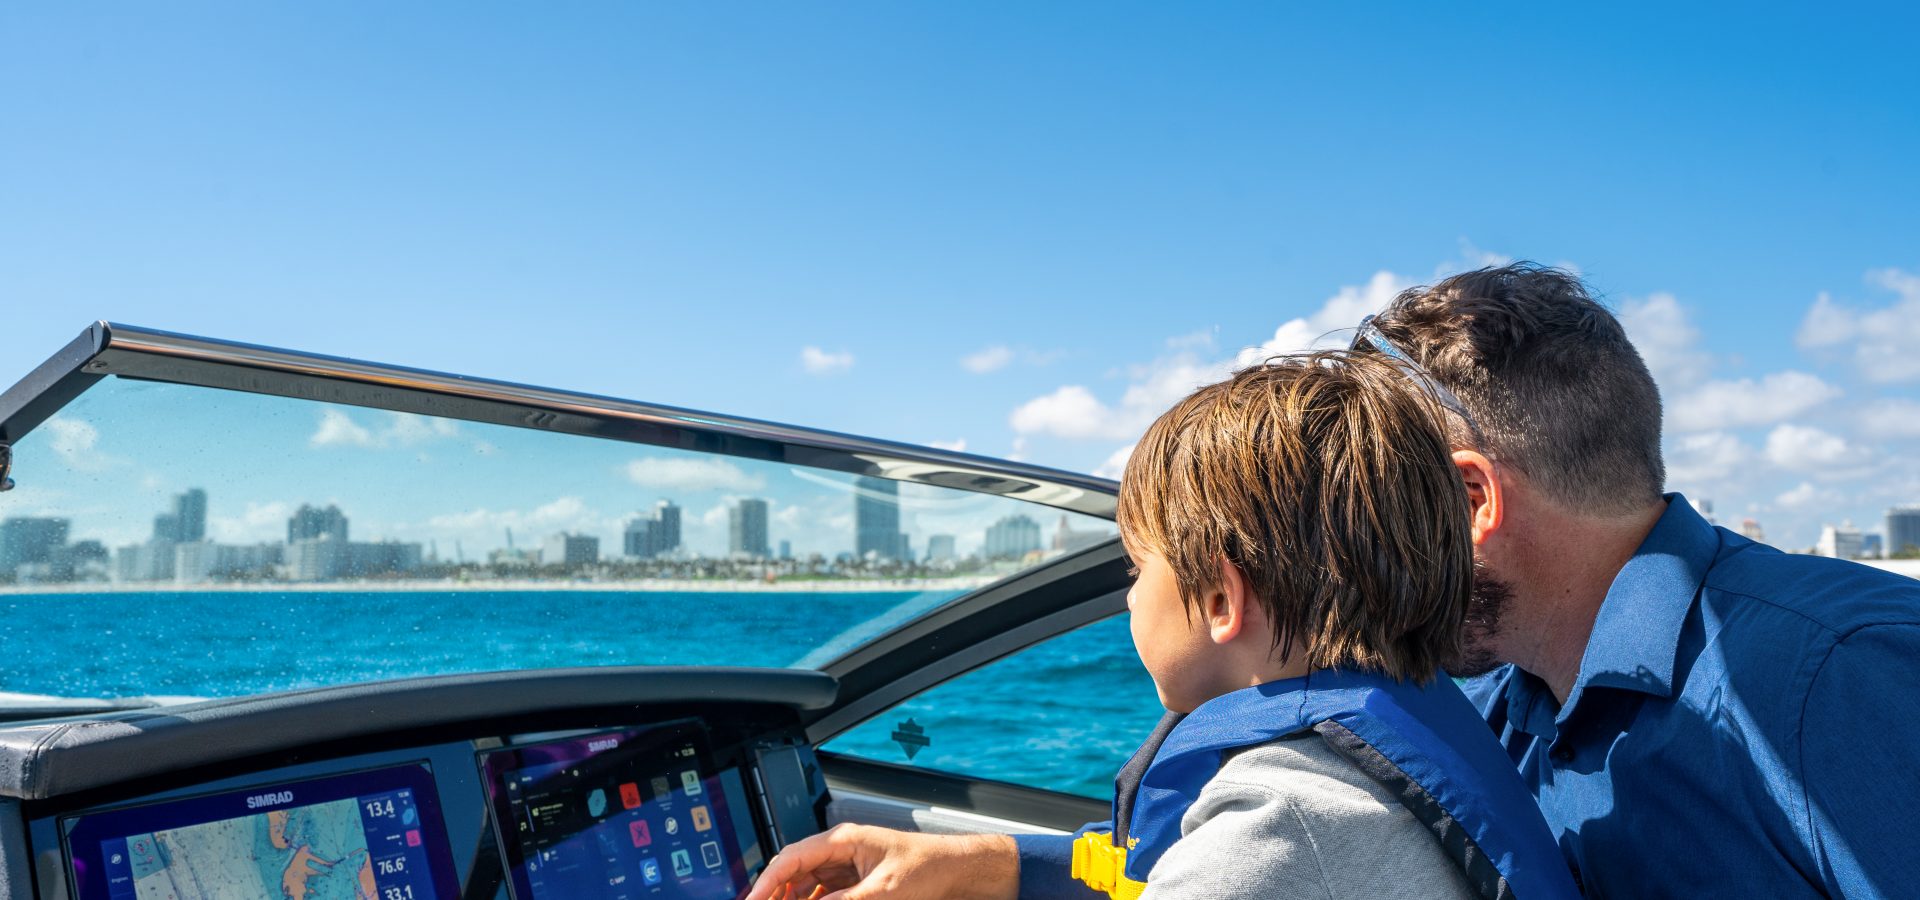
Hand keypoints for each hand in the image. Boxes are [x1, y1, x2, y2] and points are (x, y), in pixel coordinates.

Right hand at [743, 824, 1019, 899]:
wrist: (961, 870)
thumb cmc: (931, 867)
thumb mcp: (883, 891)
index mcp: (844, 840)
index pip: (792, 858)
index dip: (767, 882)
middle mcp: (842, 850)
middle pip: (795, 872)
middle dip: (777, 894)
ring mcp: (850, 867)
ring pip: (807, 885)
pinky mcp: (858, 882)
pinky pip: (826, 894)